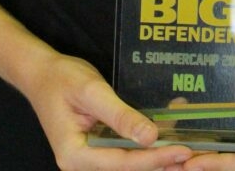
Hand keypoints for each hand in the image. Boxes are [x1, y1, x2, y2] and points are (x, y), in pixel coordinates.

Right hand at [24, 52, 191, 170]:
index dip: (154, 159)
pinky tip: (168, 129)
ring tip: (187, 146)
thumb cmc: (61, 79)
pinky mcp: (97, 148)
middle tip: (193, 154)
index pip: (122, 162)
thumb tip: (150, 136)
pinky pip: (125, 149)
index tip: (182, 152)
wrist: (41, 73)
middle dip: (160, 161)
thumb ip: (119, 115)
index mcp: (74, 156)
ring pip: (129, 161)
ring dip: (157, 154)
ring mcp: (90, 158)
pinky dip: (146, 142)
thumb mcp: (91, 91)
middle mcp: (82, 164)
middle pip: (128, 168)